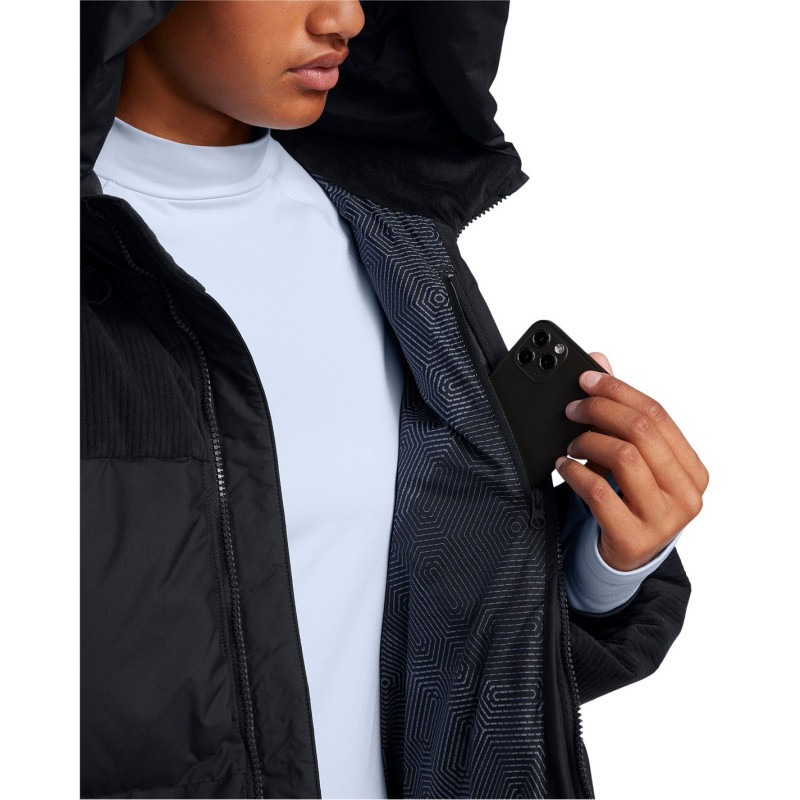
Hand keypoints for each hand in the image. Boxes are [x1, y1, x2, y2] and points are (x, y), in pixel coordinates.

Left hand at [555, 353, 708, 570]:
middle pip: (641, 431)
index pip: (657, 414)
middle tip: (572, 409)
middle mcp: (687, 493)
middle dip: (599, 411)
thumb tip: (599, 361)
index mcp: (692, 468)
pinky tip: (565, 468)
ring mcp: (665, 519)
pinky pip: (600, 492)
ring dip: (587, 442)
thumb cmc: (628, 501)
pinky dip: (575, 473)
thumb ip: (619, 412)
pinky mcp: (635, 538)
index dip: (618, 391)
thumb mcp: (630, 458)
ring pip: (624, 457)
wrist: (623, 557)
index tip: (587, 380)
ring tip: (571, 445)